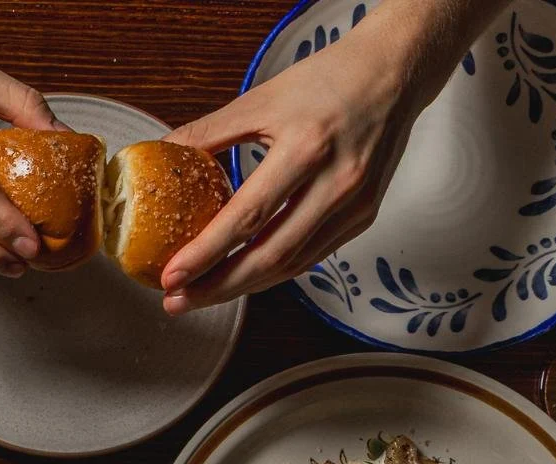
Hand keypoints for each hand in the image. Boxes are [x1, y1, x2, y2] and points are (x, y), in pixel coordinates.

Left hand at [156, 0, 491, 312]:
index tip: (170, 276)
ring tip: (199, 295)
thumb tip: (160, 153)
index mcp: (307, 148)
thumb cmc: (326, 80)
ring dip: (243, 287)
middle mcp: (337, 182)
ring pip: (292, 264)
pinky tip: (240, 278)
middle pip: (271, 254)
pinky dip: (273, 272)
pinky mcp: (364, 215)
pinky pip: (311, 256)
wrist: (395, 71)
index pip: (247, 217)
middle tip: (177, 301)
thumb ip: (208, 132)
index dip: (206, 254)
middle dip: (218, 287)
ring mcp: (356, 203)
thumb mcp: (260, 99)